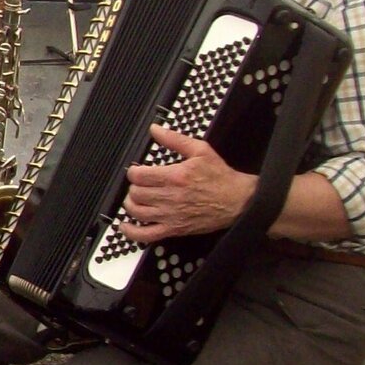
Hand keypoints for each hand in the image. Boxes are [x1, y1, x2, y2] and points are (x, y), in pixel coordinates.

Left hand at [117, 124, 255, 244]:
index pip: (138, 175)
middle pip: (136, 193)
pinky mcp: (175, 229)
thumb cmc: (220, 177)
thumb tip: (155, 129)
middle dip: (134, 187)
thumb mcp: (201, 150)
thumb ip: (175, 139)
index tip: (137, 171)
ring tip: (136, 199)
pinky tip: (125, 225)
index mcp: (175, 176)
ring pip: (137, 212)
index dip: (133, 172)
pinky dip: (132, 232)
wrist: (239, 200)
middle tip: (140, 184)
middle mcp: (170, 197)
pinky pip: (146, 235)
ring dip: (130, 204)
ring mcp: (171, 215)